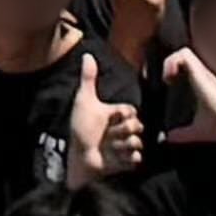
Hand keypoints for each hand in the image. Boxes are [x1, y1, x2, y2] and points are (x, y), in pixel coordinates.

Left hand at [68, 53, 143, 188]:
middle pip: (137, 126)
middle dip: (122, 131)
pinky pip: (136, 158)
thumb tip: (87, 54)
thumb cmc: (80, 129)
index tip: (110, 118)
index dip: (122, 115)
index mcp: (116, 114)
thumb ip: (88, 79)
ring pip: (136, 142)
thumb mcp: (84, 101)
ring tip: (108, 148)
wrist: (78, 157)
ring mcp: (125, 145)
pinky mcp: (126, 162)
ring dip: (121, 146)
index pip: (131, 110)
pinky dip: (127, 159)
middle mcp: (122, 129)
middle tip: (107, 136)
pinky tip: (114, 159)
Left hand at [164, 48, 215, 144]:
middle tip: (167, 81)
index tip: (168, 84)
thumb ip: (182, 133)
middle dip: (170, 65)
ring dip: (170, 63)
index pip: (185, 68)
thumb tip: (169, 139)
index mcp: (200, 85)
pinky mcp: (201, 71)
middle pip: (183, 57)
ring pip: (182, 52)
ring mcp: (202, 71)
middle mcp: (202, 75)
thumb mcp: (194, 131)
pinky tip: (170, 77)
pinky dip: (172, 62)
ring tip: (168, 79)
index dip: (173, 71)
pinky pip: (183, 53)